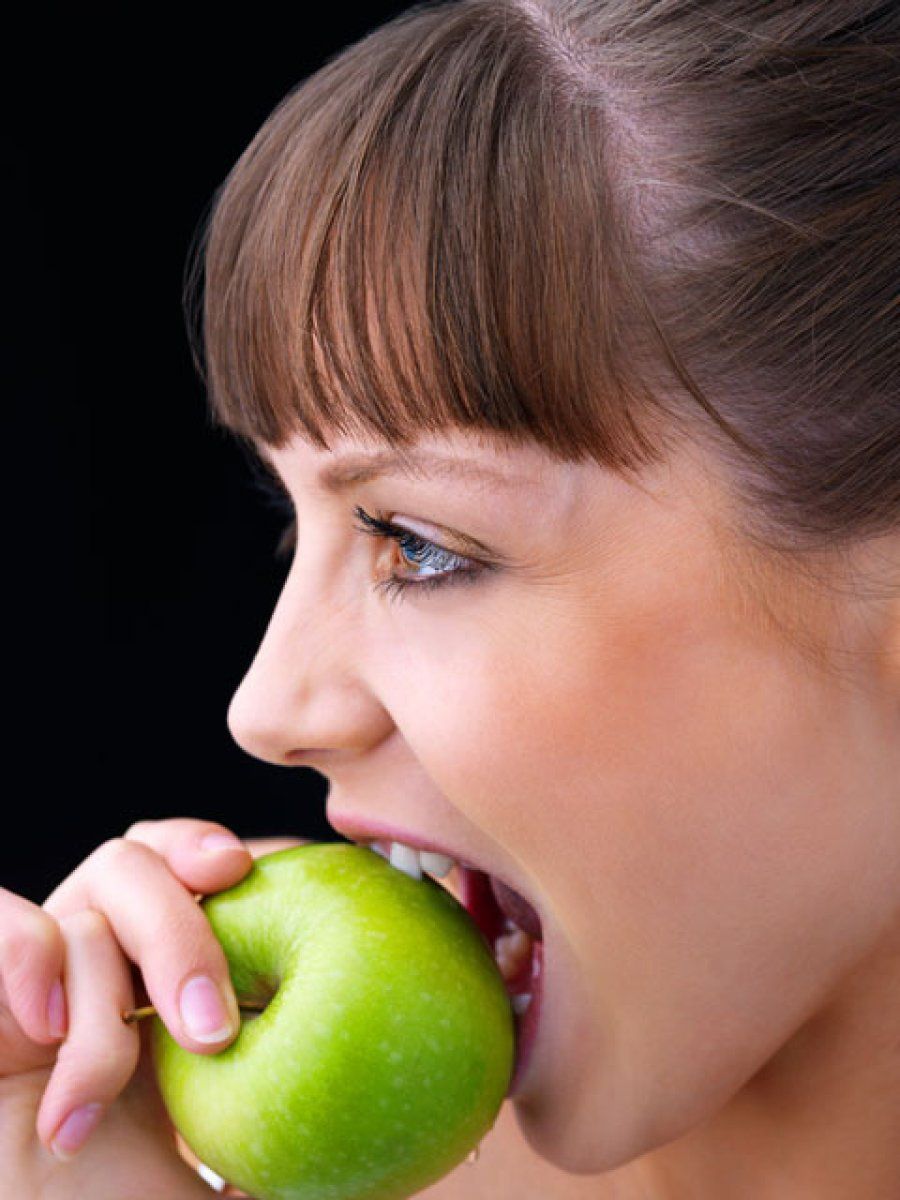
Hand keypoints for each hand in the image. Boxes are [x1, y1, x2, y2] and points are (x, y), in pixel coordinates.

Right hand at [0, 822, 304, 1198]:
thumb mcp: (209, 1180)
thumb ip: (276, 1161)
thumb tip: (383, 1180)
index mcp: (158, 972)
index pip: (199, 870)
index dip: (231, 855)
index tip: (263, 878)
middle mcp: (101, 951)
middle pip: (151, 860)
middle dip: (188, 929)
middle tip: (214, 1027)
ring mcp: (37, 966)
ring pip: (94, 893)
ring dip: (115, 984)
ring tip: (116, 1078)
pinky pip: (5, 925)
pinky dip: (32, 960)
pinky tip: (48, 1036)